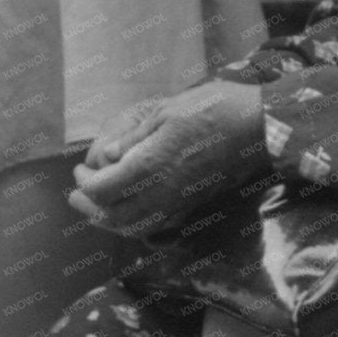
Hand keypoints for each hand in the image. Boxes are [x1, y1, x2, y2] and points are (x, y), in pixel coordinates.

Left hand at [69, 80, 266, 238]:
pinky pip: (155, 227)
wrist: (259, 127)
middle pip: (113, 217)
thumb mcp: (166, 111)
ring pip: (133, 228)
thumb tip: (108, 155)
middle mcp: (161, 192)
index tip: (79, 169)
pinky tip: (131, 209)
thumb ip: (133, 137)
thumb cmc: (213, 109)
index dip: (85, 183)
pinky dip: (134, 224)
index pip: (102, 190)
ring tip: (99, 206)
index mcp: (150, 166)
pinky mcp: (191, 205)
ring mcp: (178, 203)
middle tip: (78, 193)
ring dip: (110, 221)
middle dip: (89, 208)